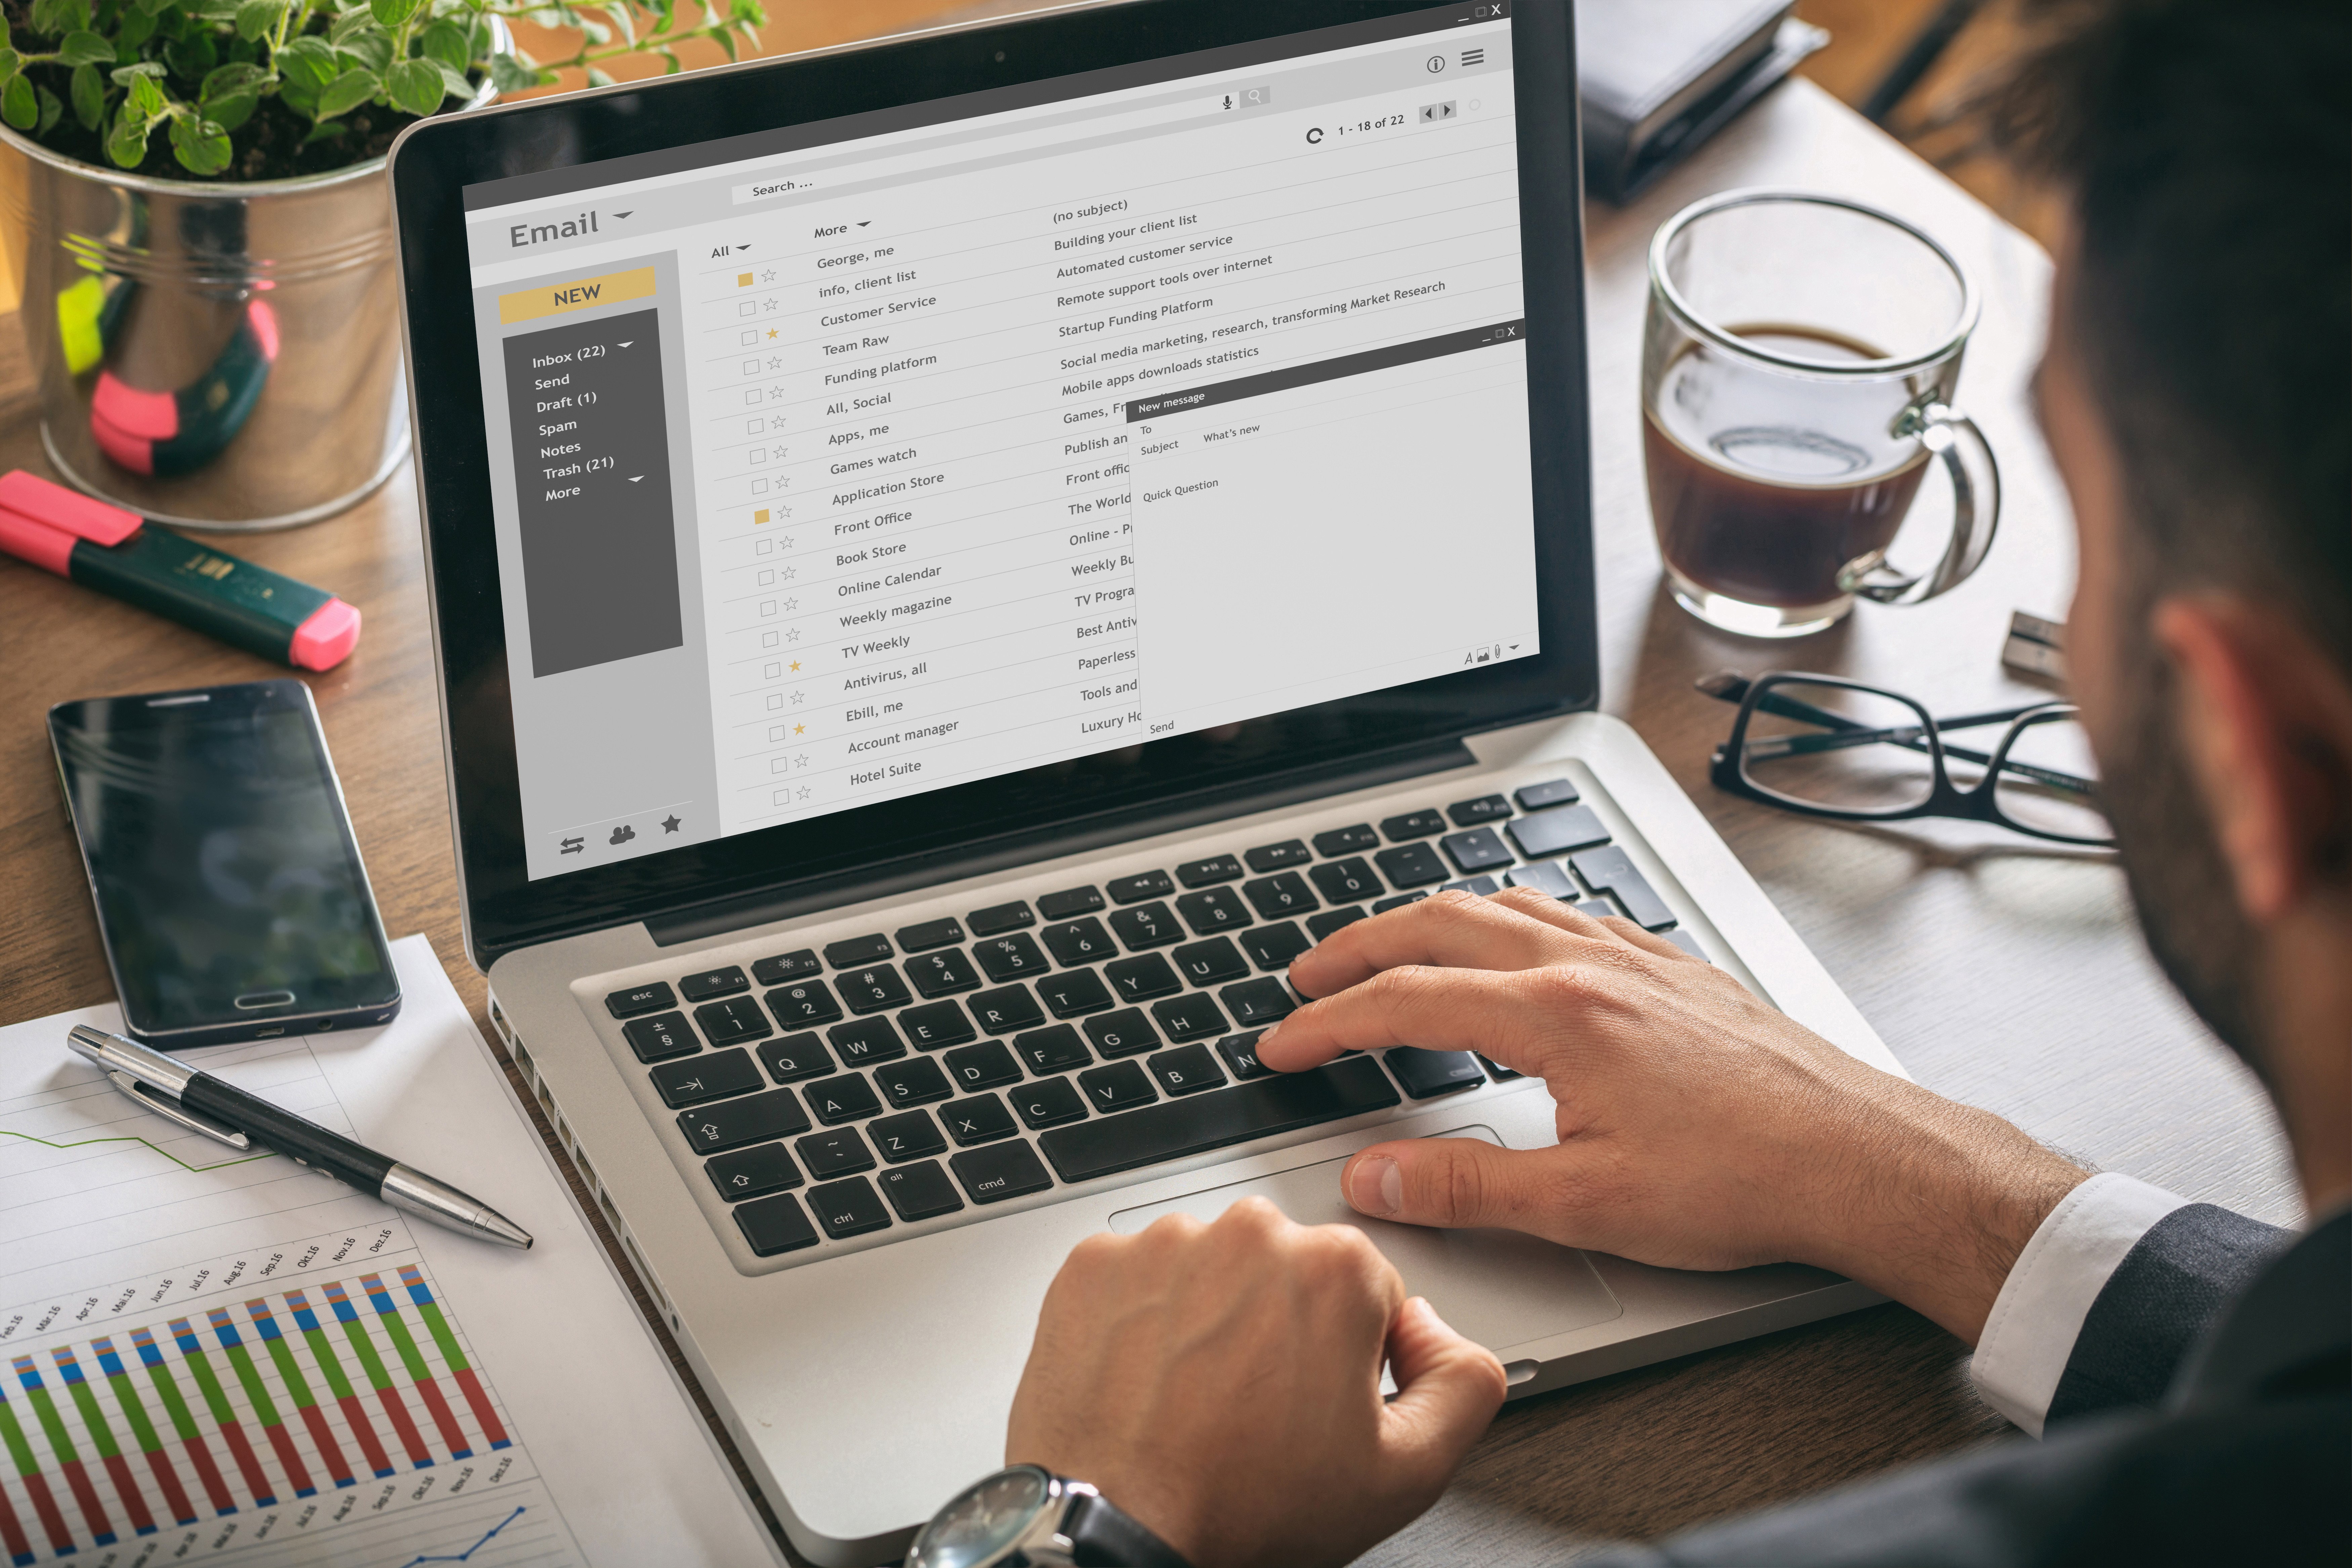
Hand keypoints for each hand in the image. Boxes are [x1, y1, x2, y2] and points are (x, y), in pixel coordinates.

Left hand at [1005, 1197, 1504, 1567]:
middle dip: (1282, 1326)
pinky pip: (1137, 1278)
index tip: (1317, 1401)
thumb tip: (1436, 1330)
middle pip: (1286, 1271)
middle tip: (1257, 1408)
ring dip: (1210, 1318)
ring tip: (1196, 1398)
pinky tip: (1147, 1379)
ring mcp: (1164, 1243)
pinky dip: (1142, 1319)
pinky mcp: (1094, 1263)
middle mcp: (1249, 1233)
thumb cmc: (1244, 1506)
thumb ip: (1464, 1383)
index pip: (1366, 1291)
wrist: (1117, 1531)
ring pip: (1211, 1270)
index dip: (1350, 1356)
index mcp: (1335, 1268)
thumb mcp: (1406, 1472)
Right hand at [1257, 889, 2087, 1342]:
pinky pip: (1568, 912)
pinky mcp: (1672, 968)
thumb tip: (1372, 1180)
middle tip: (1306, 976)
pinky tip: (1511, 941)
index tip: (1282, 1045)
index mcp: (1555, 1016)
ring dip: (1429, 920)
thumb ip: (1464, 1187)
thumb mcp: (1584, 1204)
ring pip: (1504, 904)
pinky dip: (1509, 916)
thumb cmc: (1744, 1181)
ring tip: (1388, 947)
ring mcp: (1634, 957)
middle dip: (1358, 947)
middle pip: (1440, 924)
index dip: (1328, 1024)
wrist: (1861, 1157)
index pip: (1405, 1003)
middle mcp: (1589, 966)